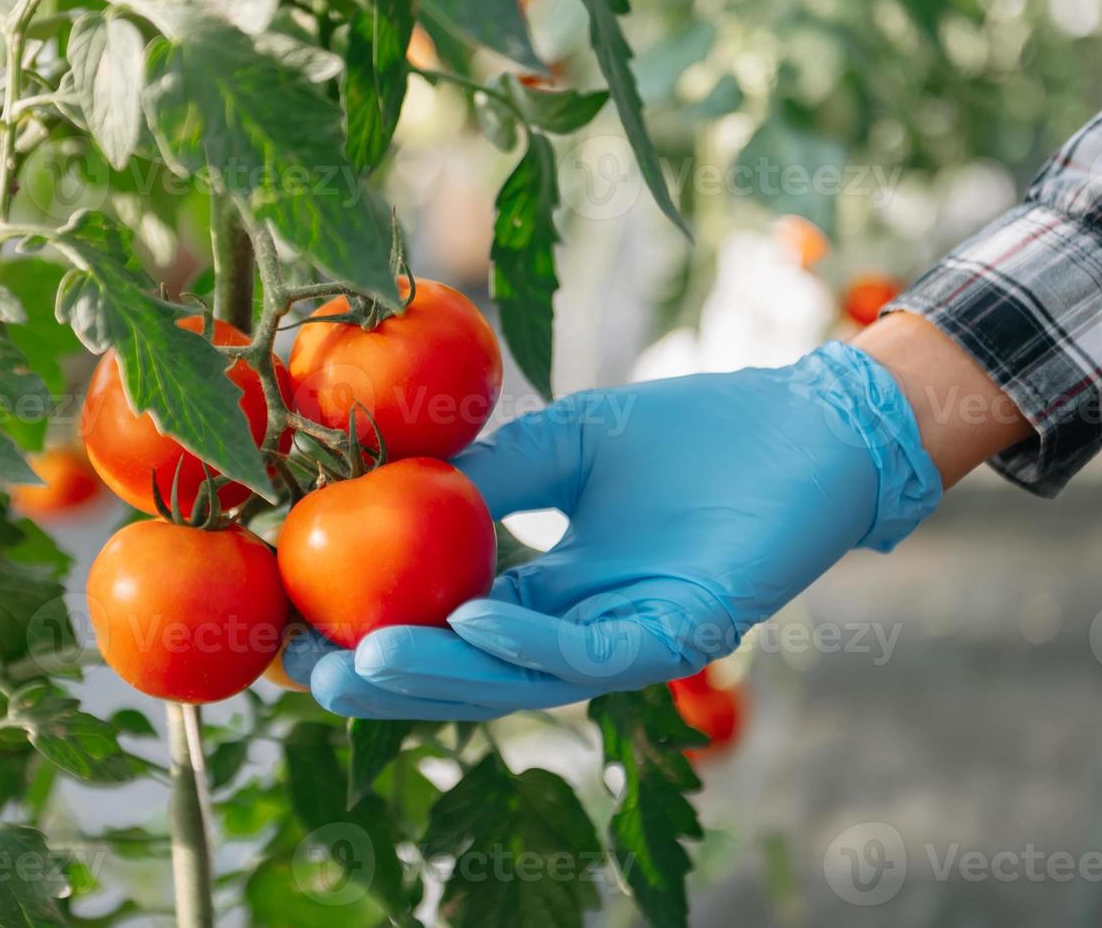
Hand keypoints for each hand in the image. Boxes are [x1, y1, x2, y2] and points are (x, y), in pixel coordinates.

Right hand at [280, 340, 944, 719]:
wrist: (809, 421)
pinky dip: (526, 639)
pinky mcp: (678, 633)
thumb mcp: (568, 441)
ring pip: (518, 677)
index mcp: (549, 588)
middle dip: (383, 680)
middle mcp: (580, 627)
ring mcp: (627, 638)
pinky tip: (470, 616)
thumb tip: (388, 489)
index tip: (292, 622)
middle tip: (301, 673)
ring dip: (438, 672)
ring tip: (361, 658)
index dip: (370, 633)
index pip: (445, 627)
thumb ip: (493, 473)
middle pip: (467, 673)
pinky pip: (590, 650)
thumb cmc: (696, 432)